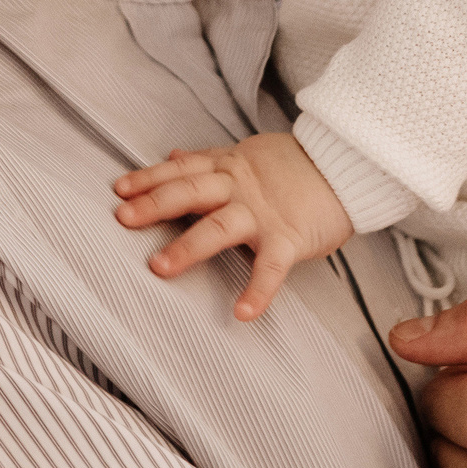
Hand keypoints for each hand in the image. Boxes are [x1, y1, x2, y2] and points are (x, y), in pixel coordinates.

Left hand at [112, 134, 352, 319]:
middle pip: (191, 192)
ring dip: (189, 247)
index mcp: (228, 168)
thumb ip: (209, 159)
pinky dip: (258, 290)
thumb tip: (174, 156)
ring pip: (220, 226)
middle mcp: (239, 187)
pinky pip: (271, 267)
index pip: (182, 170)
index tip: (119, 189)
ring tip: (160, 267)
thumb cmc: (294, 167)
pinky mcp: (289, 237)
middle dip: (156, 205)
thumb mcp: (246, 154)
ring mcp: (263, 213)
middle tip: (123, 218)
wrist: (346, 166)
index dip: (150, 178)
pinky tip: (242, 313)